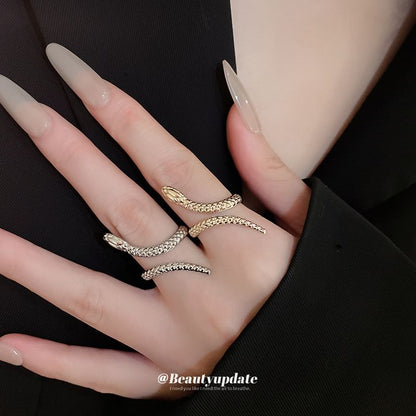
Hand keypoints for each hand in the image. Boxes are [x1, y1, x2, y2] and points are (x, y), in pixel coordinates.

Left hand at [0, 44, 309, 397]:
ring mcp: (183, 345)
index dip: (121, 115)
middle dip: (68, 151)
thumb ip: (266, 166)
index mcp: (250, 249)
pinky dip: (57, 362)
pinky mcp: (172, 382)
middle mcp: (210, 295)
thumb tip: (233, 102)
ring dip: (31, 263)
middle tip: (18, 106)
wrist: (334, 366)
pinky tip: (7, 343)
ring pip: (93, 298)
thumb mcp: (307, 224)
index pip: (171, 166)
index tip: (74, 74)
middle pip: (124, 212)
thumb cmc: (323, 289)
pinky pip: (106, 377)